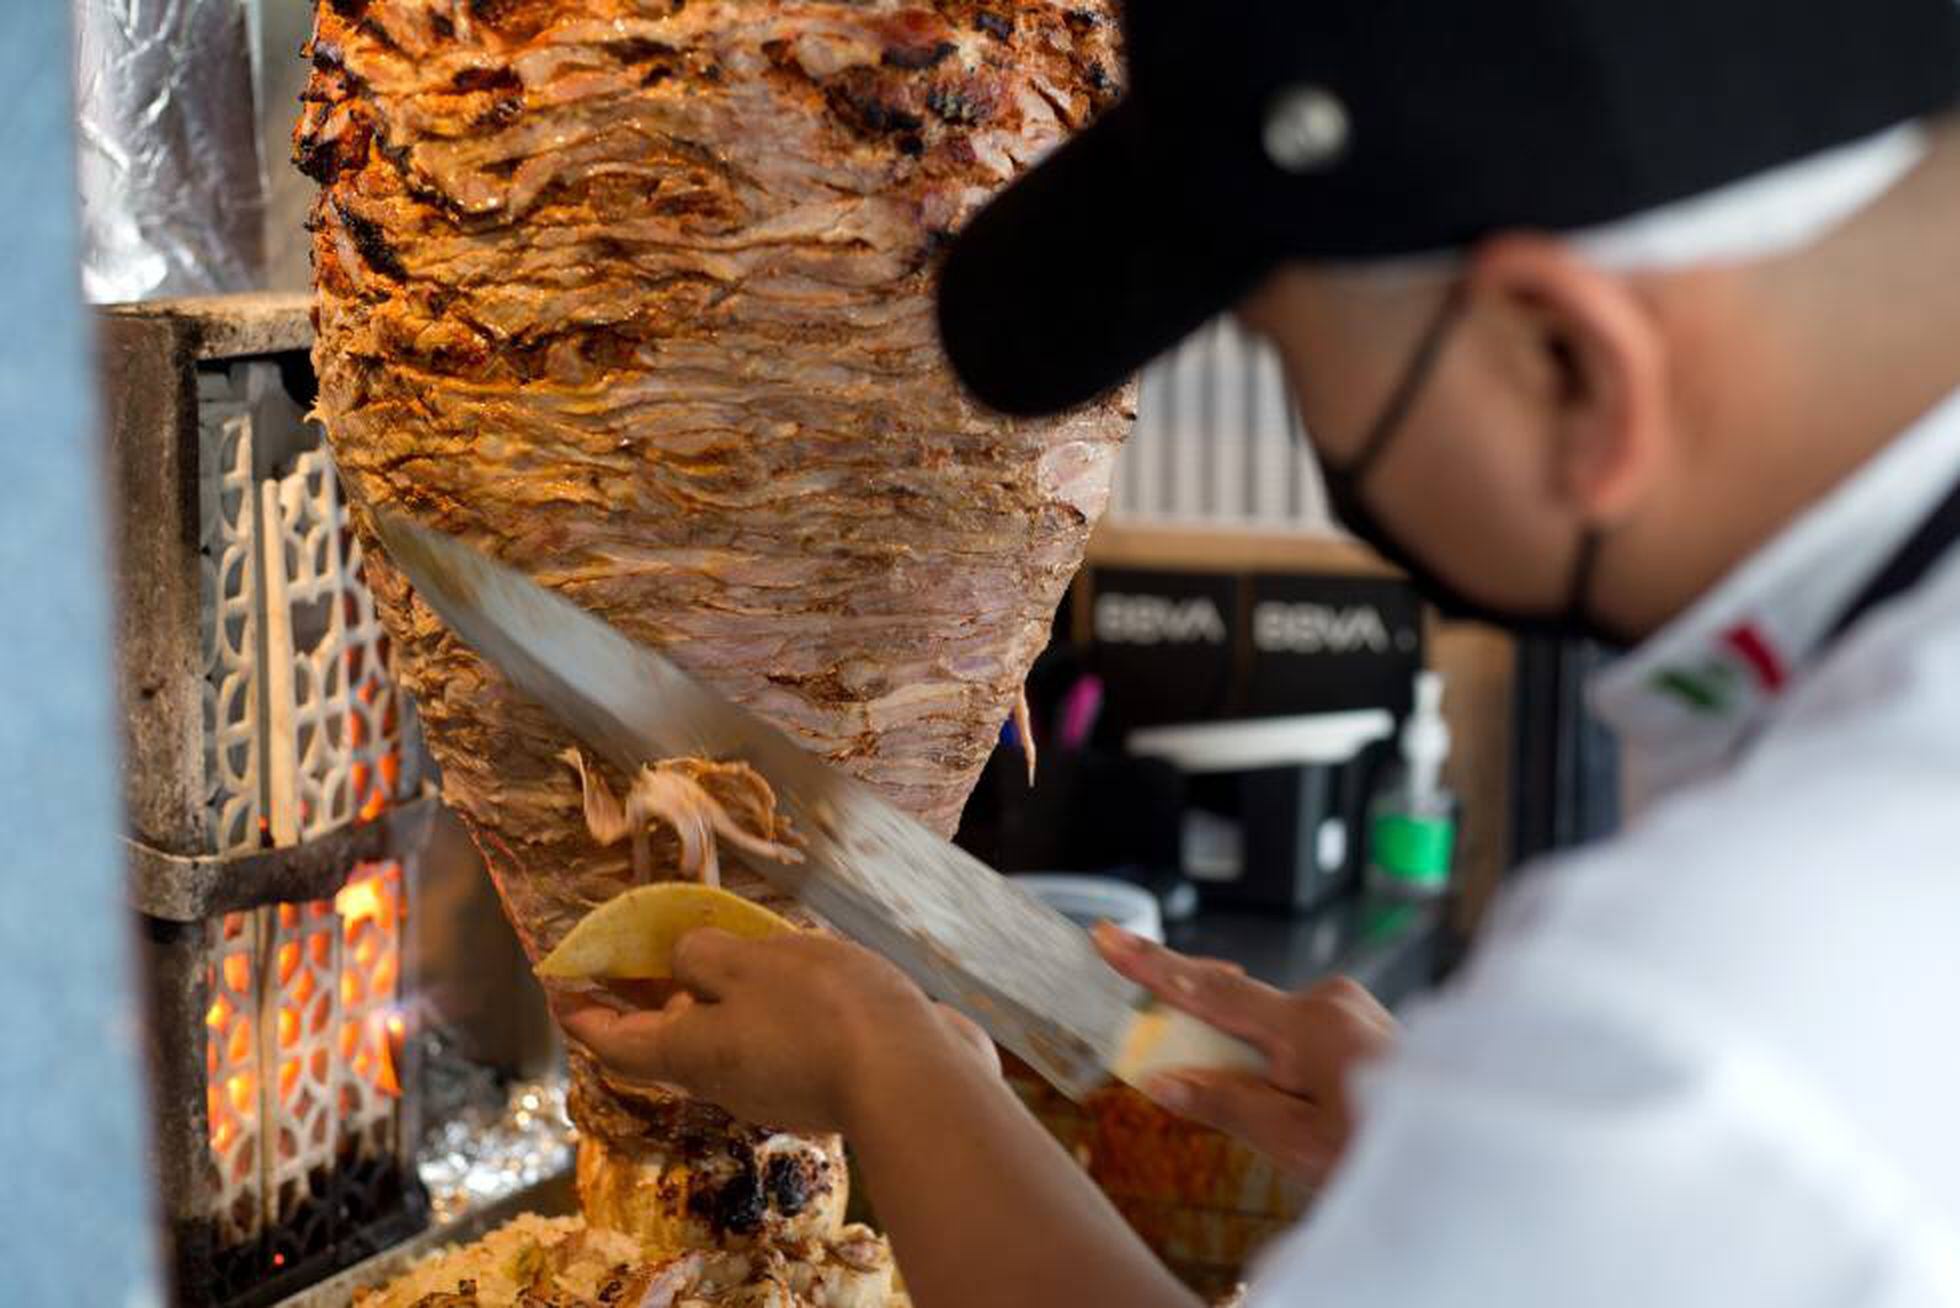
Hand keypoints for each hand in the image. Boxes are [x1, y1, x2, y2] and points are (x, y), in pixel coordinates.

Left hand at [551, 928, 997, 1134]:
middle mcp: (723, 1078)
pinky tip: (790, 974)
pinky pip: (775, 1039)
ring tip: (722, 951)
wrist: (913, 1077)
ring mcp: (774, 1086)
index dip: (580, 1010)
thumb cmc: (820, 1012)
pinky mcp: (821, 1082)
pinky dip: (763, 1006)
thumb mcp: (749, 964)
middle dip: (651, 998)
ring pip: (726, 1038)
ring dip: (714, 998)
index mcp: (689, 1051)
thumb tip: (685, 960)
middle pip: (669, 1040)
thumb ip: (705, 957)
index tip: (556, 985)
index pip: (612, 1038)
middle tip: (641, 955)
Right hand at [1094, 923, 1396, 1181]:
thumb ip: (1228, 1105)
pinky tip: (1299, 1105)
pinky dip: (1280, 1062)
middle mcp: (1330, 1001)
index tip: (1107, 937)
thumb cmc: (1391, 1152)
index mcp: (1310, 1024)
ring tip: (1287, 1123)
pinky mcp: (1362, 1022)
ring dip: (1253, 1062)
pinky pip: (1299, 1033)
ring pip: (1271, 1027)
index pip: (1211, 991)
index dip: (1152, 967)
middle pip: (1238, 1007)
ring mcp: (1351, 1008)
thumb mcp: (1299, 1145)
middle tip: (1184, 1075)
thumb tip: (1166, 1082)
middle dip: (1205, 1037)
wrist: (1468, 1159)